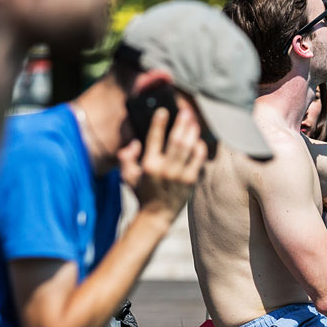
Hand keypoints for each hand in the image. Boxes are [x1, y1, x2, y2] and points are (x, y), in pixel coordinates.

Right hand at [118, 106, 206, 225]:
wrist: (156, 215)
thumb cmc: (142, 193)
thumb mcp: (127, 176)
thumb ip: (126, 158)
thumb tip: (135, 143)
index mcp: (148, 164)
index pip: (154, 138)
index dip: (159, 123)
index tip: (164, 111)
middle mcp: (164, 168)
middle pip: (176, 140)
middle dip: (181, 123)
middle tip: (186, 111)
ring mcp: (179, 174)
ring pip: (188, 148)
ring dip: (192, 133)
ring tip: (194, 122)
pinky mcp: (190, 180)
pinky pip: (198, 160)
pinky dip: (200, 148)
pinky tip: (200, 140)